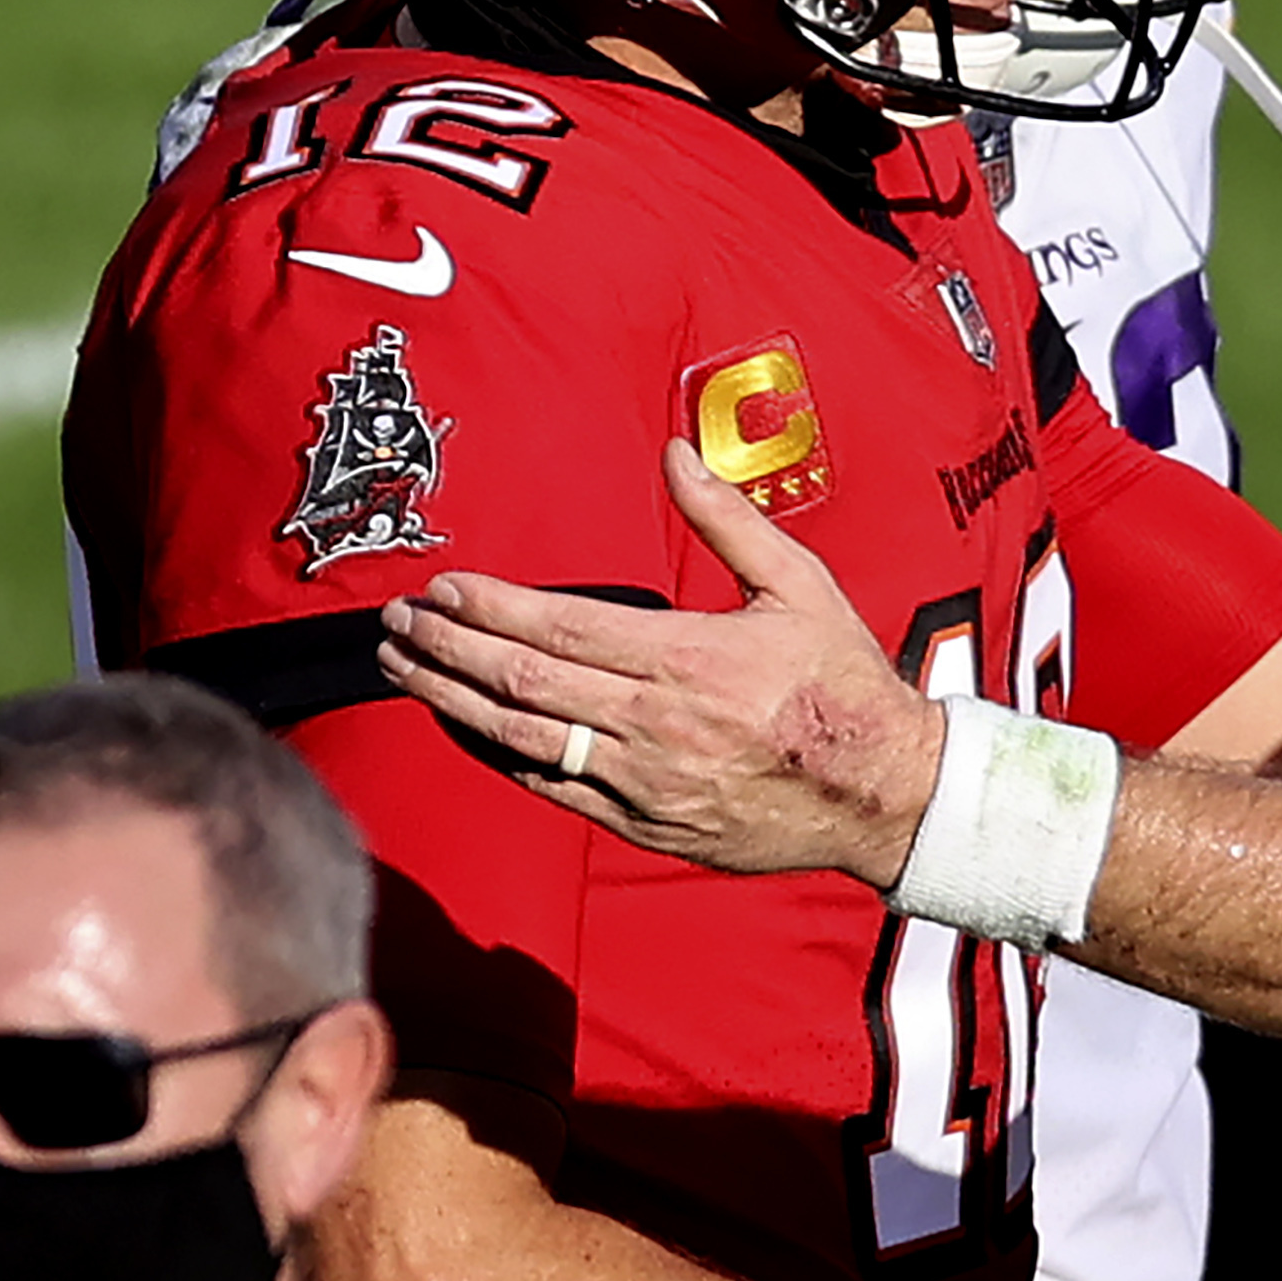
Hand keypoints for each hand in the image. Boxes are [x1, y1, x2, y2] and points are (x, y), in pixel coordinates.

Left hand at [376, 439, 939, 880]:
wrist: (884, 793)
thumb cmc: (845, 686)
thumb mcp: (800, 586)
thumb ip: (727, 520)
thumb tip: (675, 455)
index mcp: (689, 658)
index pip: (561, 624)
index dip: (490, 606)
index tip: (444, 587)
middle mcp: (657, 723)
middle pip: (522, 680)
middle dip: (447, 648)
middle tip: (397, 624)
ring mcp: (645, 781)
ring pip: (522, 738)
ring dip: (451, 700)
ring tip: (405, 670)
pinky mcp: (646, 824)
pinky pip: (552, 788)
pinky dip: (499, 756)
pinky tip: (465, 728)